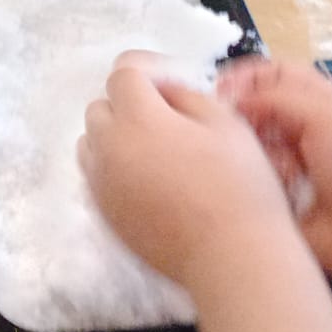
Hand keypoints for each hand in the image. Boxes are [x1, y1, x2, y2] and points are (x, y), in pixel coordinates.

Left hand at [78, 55, 296, 290]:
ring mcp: (100, 181)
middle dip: (129, 105)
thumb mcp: (227, 125)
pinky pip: (96, 174)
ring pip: (92, 141)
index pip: (122, 75)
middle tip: (168, 121)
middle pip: (101, 107)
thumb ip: (187, 95)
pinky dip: (113, 167)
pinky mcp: (103, 211)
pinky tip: (149, 181)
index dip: (147, 73)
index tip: (171, 85)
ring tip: (156, 153)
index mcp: (137, 117)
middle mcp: (107, 145)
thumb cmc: (239, 187)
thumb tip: (163, 89)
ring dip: (115, 137)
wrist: (233, 257)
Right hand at [222, 58, 331, 301]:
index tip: (221, 88)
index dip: (246, 76)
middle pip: (253, 108)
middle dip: (241, 115)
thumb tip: (232, 100)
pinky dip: (254, 178)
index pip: (273, 75)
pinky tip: (267, 186)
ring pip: (246, 143)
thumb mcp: (329, 114)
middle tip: (232, 127)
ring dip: (251, 149)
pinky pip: (249, 177)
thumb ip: (275, 95)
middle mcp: (301, 129)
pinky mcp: (276, 194)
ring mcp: (287, 163)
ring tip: (262, 163)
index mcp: (321, 103)